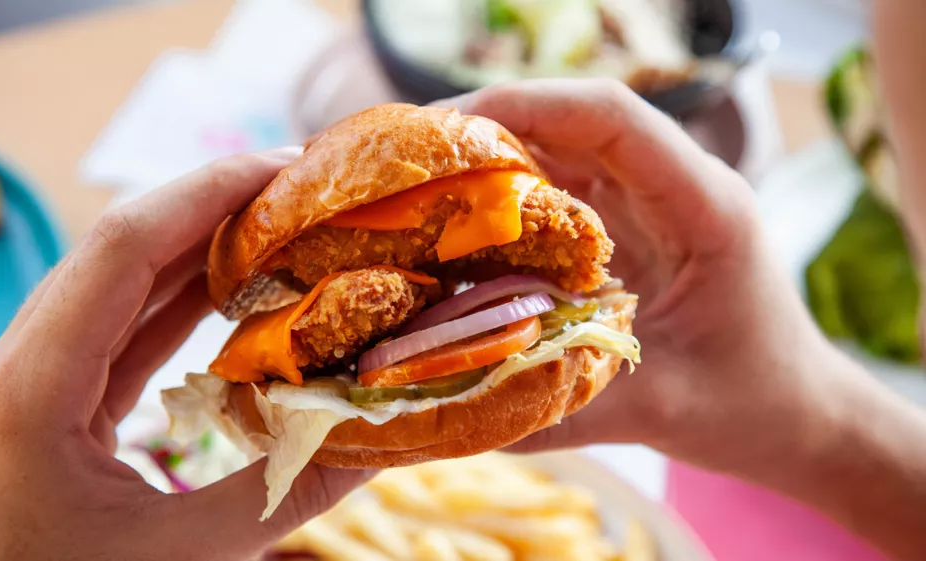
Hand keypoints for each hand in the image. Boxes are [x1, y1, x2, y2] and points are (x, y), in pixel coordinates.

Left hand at [0, 149, 369, 560]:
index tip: (286, 167)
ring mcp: (28, 386)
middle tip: (300, 191)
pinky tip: (233, 294)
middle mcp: (20, 368)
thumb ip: (279, 498)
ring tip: (279, 229)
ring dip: (198, 252)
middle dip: (211, 208)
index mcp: (31, 389)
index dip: (206, 192)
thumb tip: (377, 442)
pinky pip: (118, 335)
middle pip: (118, 251)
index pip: (121, 248)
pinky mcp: (48, 410)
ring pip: (118, 288)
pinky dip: (179, 307)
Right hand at [439, 79, 836, 466]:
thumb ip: (564, 408)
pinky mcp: (628, 229)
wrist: (797, 413)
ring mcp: (649, 204)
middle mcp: (675, 188)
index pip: (613, 117)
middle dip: (488, 127)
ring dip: (490, 161)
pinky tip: (456, 227)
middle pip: (575, 121)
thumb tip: (453, 411)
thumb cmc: (752, 405)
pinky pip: (559, 193)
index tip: (448, 126)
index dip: (529, 104)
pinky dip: (506, 201)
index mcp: (704, 208)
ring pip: (561, 151)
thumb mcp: (662, 411)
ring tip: (416, 188)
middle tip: (407, 161)